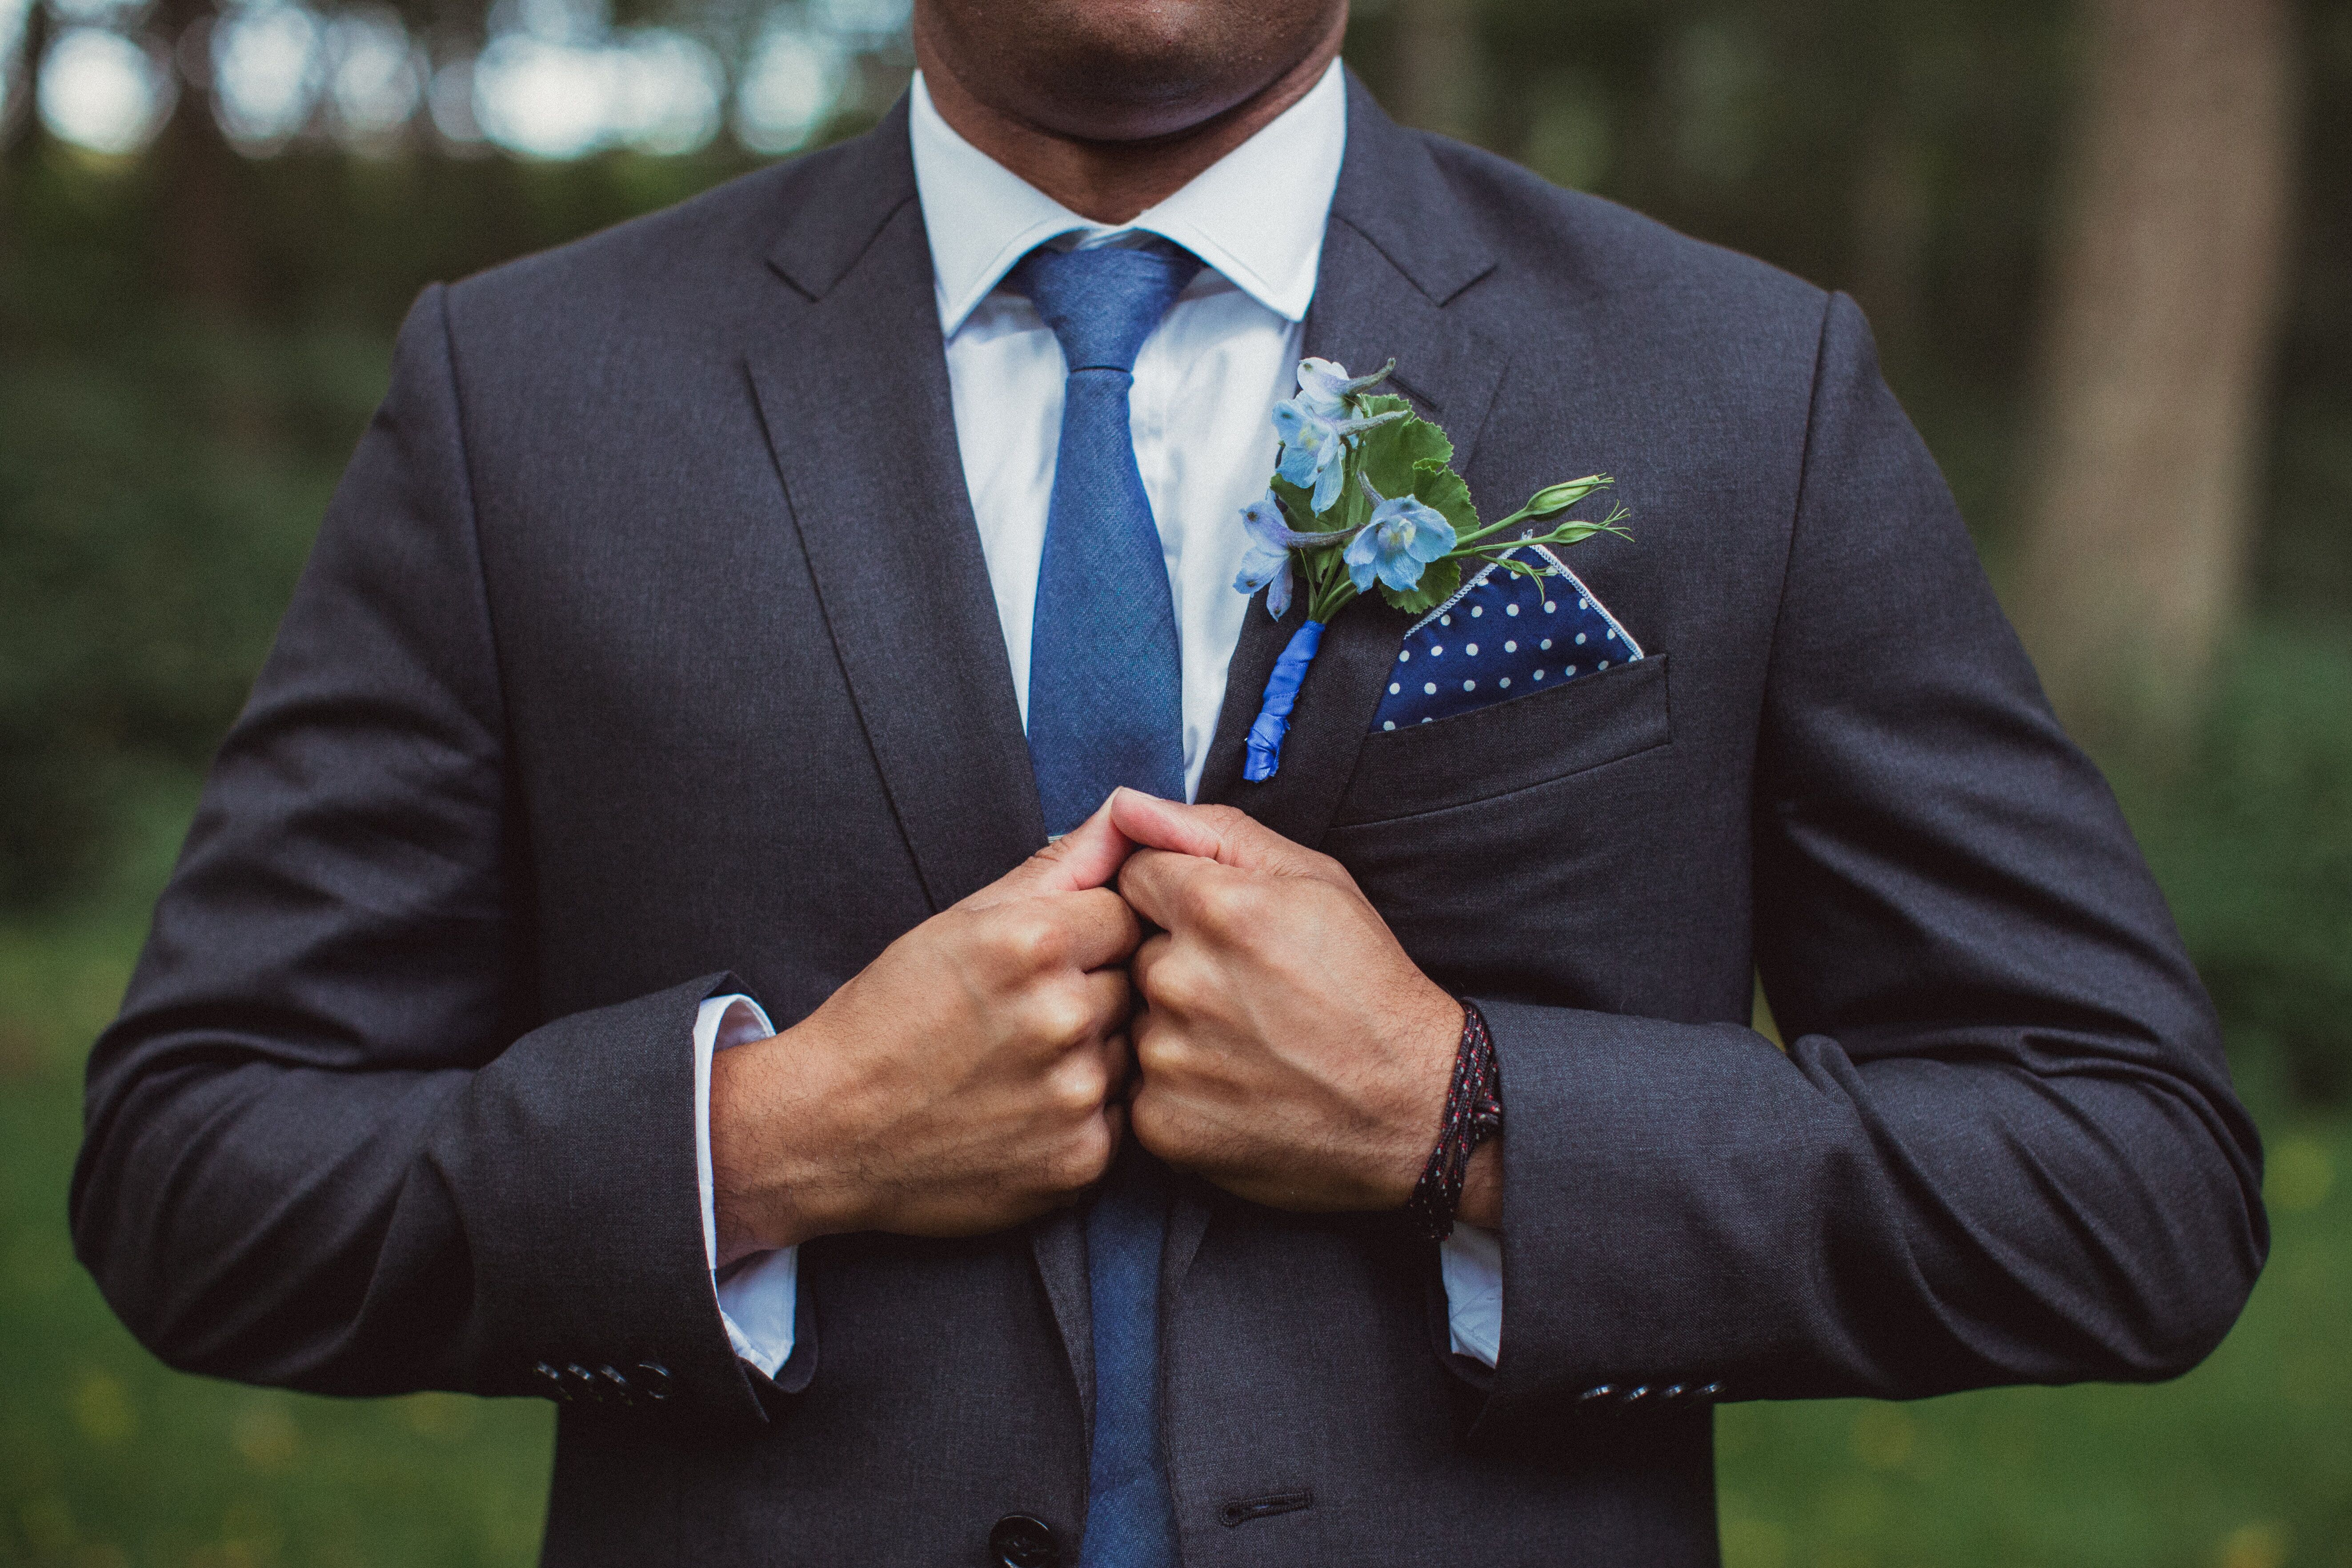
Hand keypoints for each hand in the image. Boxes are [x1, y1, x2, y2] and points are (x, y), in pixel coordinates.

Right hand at [710, 800, 1141, 1261]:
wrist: (826, 1129)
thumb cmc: (889, 1016)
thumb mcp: (961, 920)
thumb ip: (1061, 863)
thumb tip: (1130, 812)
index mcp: (1034, 942)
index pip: (1126, 914)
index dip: (1087, 933)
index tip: (1041, 958)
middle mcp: (1064, 1016)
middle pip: (1132, 982)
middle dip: (1090, 991)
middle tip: (1021, 1016)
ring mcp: (1076, 1094)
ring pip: (1130, 1050)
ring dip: (1091, 1052)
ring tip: (1018, 1063)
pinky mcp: (1082, 1160)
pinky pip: (1119, 1117)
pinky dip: (1082, 1113)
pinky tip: (1024, 1109)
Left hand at [1108, 789, 1499, 1224]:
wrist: (1415, 1108)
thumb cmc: (1368, 988)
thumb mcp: (1315, 880)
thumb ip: (1212, 832)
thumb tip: (1128, 806)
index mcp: (1216, 908)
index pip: (1133, 876)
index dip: (1173, 896)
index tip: (1216, 926)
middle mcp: (1181, 980)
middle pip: (1133, 949)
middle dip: (1175, 960)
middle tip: (1244, 992)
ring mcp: (1168, 1058)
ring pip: (1136, 1019)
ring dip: (1175, 1025)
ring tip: (1245, 1042)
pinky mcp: (1163, 1124)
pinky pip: (1140, 1087)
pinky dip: (1178, 1088)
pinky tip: (1234, 1087)